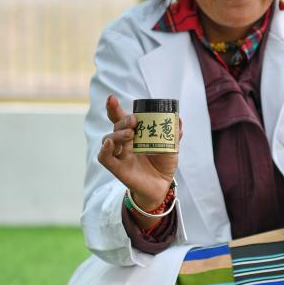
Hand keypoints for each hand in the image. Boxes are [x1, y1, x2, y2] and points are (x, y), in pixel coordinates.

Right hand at [98, 94, 181, 210]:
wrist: (162, 186)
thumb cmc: (163, 164)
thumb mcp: (171, 147)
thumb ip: (173, 133)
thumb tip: (178, 120)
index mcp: (134, 134)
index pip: (121, 119)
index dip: (114, 108)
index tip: (111, 98)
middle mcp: (124, 143)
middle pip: (116, 127)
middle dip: (122, 120)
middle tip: (133, 120)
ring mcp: (120, 155)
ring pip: (108, 140)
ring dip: (117, 134)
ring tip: (130, 134)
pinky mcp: (118, 169)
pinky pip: (105, 158)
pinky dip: (104, 150)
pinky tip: (109, 144)